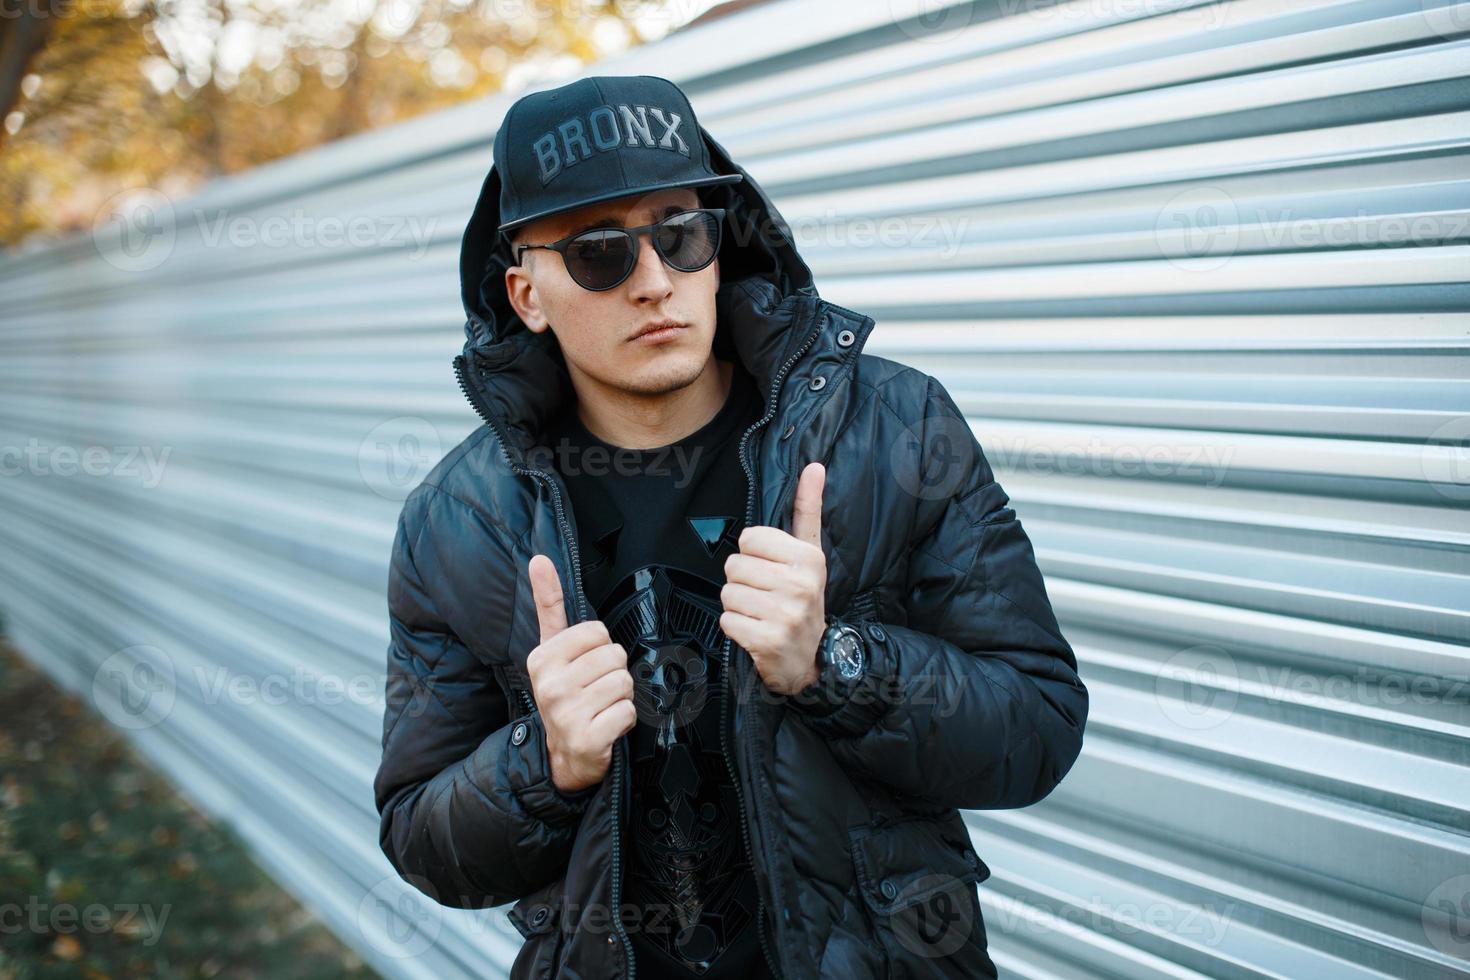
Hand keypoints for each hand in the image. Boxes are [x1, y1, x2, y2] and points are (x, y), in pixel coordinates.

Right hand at [524, 553, 636, 793]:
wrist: (562, 756)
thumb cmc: (565, 695)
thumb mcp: (552, 649)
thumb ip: (549, 604)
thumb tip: (539, 559)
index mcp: (542, 658)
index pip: (596, 631)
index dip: (600, 649)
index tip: (584, 667)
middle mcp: (550, 685)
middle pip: (615, 656)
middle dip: (614, 673)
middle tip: (595, 691)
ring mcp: (567, 714)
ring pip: (624, 683)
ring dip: (621, 698)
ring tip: (601, 708)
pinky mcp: (588, 738)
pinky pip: (629, 712)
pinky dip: (625, 721)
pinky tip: (606, 728)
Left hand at [721, 461, 827, 696]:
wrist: (812, 658)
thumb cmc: (803, 599)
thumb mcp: (809, 554)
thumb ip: (807, 510)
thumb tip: (815, 466)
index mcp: (809, 558)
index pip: (749, 538)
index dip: (752, 554)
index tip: (770, 569)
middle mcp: (800, 585)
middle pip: (734, 566)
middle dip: (743, 581)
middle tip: (765, 595)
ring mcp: (785, 614)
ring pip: (728, 593)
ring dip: (737, 606)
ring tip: (760, 613)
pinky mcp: (768, 640)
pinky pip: (727, 621)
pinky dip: (735, 628)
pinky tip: (756, 631)